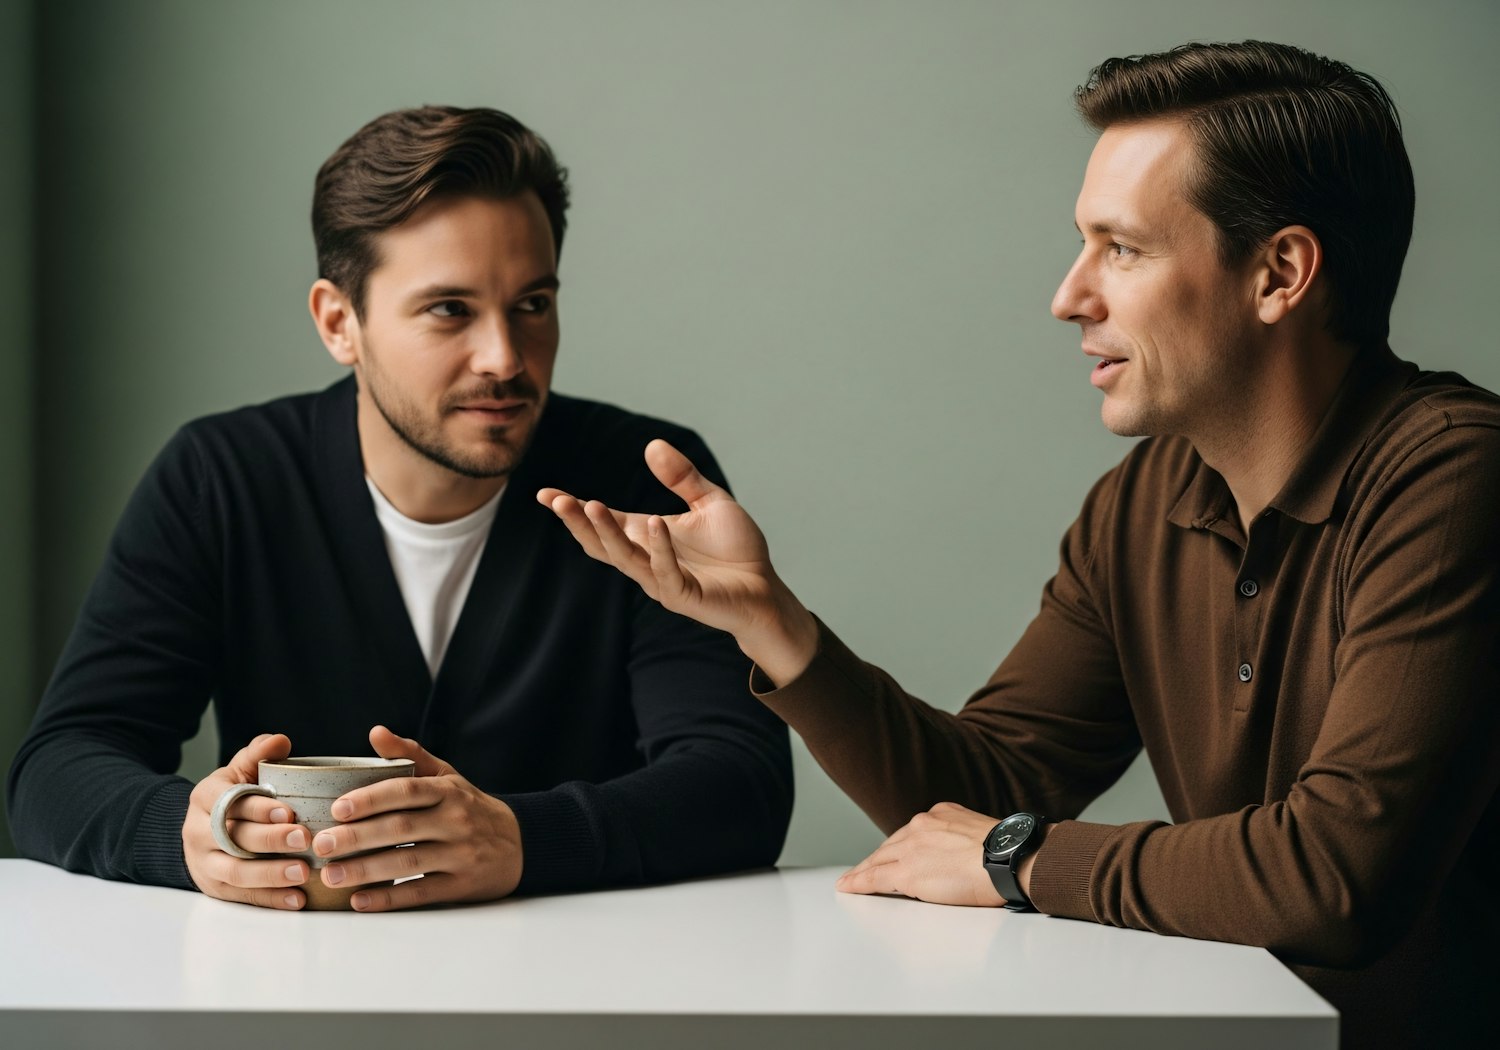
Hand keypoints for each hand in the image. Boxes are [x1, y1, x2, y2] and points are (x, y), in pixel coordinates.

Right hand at [184, 733, 312, 909]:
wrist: (199, 832)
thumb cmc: (232, 797)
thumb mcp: (238, 771)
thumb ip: (258, 754)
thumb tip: (280, 740)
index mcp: (206, 797)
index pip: (230, 802)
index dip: (259, 807)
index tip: (290, 810)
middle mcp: (199, 831)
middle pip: (234, 838)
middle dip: (270, 840)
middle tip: (304, 838)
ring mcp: (204, 863)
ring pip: (235, 872)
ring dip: (271, 875)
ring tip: (303, 872)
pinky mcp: (215, 888)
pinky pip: (242, 897)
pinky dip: (271, 899)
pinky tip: (298, 899)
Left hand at [308, 726, 523, 910]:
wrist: (520, 843)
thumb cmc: (471, 807)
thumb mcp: (447, 776)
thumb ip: (410, 754)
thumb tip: (375, 732)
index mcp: (448, 792)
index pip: (407, 791)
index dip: (371, 798)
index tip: (337, 807)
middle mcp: (456, 821)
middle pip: (400, 828)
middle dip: (356, 837)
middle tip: (321, 845)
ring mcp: (460, 855)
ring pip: (407, 862)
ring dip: (365, 870)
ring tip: (330, 875)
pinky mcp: (461, 885)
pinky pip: (420, 892)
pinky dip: (389, 898)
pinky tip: (360, 900)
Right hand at [537, 439, 818, 684]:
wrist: (765, 588)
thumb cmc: (736, 550)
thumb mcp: (709, 502)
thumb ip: (682, 477)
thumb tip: (651, 444)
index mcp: (647, 536)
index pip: (603, 522)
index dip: (573, 509)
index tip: (544, 494)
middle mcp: (647, 559)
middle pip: (601, 543)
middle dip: (578, 522)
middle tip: (556, 501)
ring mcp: (662, 580)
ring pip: (625, 558)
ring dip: (607, 533)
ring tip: (591, 505)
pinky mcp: (684, 596)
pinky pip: (666, 572)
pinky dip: (659, 548)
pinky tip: (654, 524)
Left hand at [835, 802, 1008, 906]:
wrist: (1011, 858)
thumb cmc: (1009, 852)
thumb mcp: (982, 831)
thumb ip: (964, 837)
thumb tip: (964, 852)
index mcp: (941, 814)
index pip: (912, 834)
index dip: (899, 847)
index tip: (894, 854)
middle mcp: (922, 825)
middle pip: (891, 845)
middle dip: (877, 858)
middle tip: (863, 869)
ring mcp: (912, 847)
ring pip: (879, 860)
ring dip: (864, 871)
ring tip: (850, 881)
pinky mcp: (907, 871)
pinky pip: (875, 877)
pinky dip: (858, 882)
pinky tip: (848, 886)